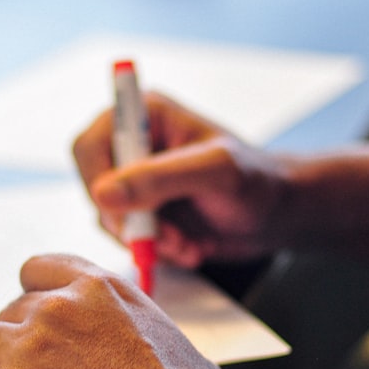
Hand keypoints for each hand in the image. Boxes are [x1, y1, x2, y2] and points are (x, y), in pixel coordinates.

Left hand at [0, 253, 229, 368]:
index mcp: (100, 289)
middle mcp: (58, 309)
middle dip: (11, 341)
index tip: (23, 313)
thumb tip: (130, 340)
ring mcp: (27, 350)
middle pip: (7, 312)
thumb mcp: (170, 338)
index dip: (28, 295)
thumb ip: (132, 325)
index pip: (39, 270)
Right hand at [73, 92, 288, 267]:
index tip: (128, 214)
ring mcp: (137, 182)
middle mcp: (134, 146)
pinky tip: (190, 249)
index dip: (99, 183)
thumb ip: (159, 179)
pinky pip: (128, 240)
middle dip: (130, 222)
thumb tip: (102, 195)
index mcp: (145, 115)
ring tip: (189, 245)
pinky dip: (157, 252)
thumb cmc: (256, 181)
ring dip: (148, 242)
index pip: (90, 146)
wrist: (278, 216)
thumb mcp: (214, 173)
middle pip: (94, 188)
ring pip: (110, 220)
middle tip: (170, 238)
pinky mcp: (145, 213)